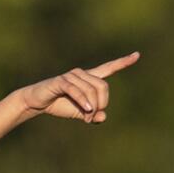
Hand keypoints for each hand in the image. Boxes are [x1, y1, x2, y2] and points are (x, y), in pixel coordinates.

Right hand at [19, 52, 139, 123]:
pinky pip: (76, 90)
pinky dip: (83, 101)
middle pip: (103, 86)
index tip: (137, 55)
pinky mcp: (61, 81)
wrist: (37, 102)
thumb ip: (92, 115)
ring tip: (87, 117)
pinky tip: (87, 110)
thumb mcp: (79, 113)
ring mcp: (72, 76)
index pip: (108, 68)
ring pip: (91, 90)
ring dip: (92, 106)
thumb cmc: (59, 104)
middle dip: (102, 103)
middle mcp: (82, 73)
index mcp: (89, 78)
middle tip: (93, 117)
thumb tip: (103, 117)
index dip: (123, 62)